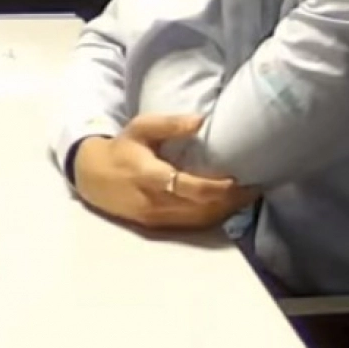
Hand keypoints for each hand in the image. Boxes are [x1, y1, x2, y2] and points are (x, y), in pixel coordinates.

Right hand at [72, 114, 254, 229]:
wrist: (93, 178)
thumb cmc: (121, 150)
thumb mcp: (139, 128)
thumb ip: (169, 124)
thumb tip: (201, 121)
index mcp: (149, 176)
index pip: (190, 188)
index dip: (218, 188)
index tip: (240, 178)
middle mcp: (155, 202)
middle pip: (202, 207)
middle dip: (231, 200)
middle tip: (255, 185)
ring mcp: (157, 218)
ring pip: (201, 219)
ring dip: (227, 210)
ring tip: (248, 195)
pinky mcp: (159, 226)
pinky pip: (194, 225)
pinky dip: (214, 216)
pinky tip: (228, 205)